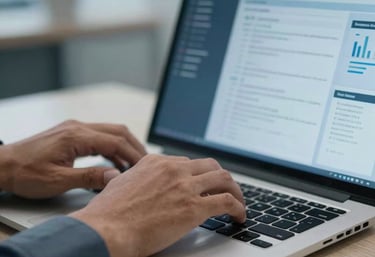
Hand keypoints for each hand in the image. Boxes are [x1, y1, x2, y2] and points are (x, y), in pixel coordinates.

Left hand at [0, 120, 145, 198]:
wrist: (3, 165)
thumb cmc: (25, 173)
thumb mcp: (58, 180)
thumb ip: (89, 177)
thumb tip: (115, 176)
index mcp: (76, 136)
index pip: (115, 142)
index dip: (133, 154)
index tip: (144, 166)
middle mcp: (78, 127)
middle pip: (117, 131)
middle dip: (134, 146)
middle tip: (145, 162)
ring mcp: (74, 128)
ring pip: (110, 132)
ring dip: (124, 146)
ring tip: (133, 164)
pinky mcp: (71, 134)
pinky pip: (99, 136)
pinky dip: (111, 147)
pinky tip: (114, 161)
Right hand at [71, 154, 245, 256]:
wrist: (107, 230)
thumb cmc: (108, 212)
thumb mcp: (118, 183)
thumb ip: (129, 177)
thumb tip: (124, 177)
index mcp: (157, 162)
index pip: (188, 162)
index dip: (199, 174)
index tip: (203, 183)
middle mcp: (174, 170)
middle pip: (210, 165)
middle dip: (221, 177)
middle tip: (225, 189)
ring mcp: (185, 187)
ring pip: (223, 179)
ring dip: (235, 190)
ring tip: (238, 202)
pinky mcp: (193, 208)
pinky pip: (226, 202)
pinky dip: (238, 208)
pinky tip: (239, 216)